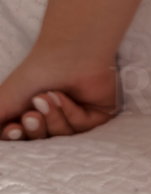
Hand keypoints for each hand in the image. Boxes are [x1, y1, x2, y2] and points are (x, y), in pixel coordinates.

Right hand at [0, 48, 121, 140]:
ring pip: (63, 136)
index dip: (19, 138)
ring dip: (53, 118)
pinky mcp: (98, 116)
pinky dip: (70, 113)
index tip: (13, 130)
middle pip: (44, 141)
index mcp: (33, 116)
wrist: (67, 52)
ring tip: (47, 97)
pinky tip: (64, 97)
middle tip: (31, 115)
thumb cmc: (35, 72)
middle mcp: (56, 119)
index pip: (24, 139)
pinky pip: (83, 128)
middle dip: (36, 128)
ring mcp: (78, 118)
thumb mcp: (4, 100)